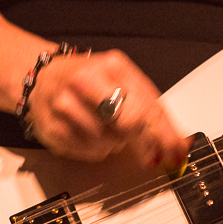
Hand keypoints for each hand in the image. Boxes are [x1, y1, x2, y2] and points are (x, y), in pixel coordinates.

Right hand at [27, 49, 189, 166]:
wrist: (44, 78)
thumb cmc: (90, 80)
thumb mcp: (123, 80)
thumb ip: (151, 108)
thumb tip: (178, 141)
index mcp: (112, 66)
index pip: (146, 106)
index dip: (165, 135)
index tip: (176, 152)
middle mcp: (85, 82)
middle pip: (128, 123)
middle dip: (145, 145)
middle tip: (153, 157)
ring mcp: (65, 105)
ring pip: (108, 142)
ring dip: (117, 143)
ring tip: (108, 128)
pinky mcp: (52, 128)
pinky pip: (88, 151)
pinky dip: (97, 149)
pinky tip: (90, 133)